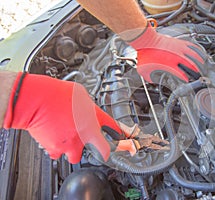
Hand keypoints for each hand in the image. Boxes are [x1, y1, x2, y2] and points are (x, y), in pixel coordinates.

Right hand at [3, 73, 126, 162]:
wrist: (35, 99)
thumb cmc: (57, 95)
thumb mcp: (84, 96)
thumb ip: (92, 110)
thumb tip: (93, 113)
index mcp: (91, 126)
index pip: (112, 142)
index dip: (123, 145)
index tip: (128, 146)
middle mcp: (81, 139)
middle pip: (96, 152)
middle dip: (94, 145)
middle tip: (86, 134)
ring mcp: (67, 146)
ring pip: (75, 154)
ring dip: (74, 147)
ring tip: (67, 132)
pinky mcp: (53, 149)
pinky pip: (58, 153)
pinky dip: (57, 146)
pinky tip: (56, 134)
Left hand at [129, 23, 206, 82]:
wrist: (146, 39)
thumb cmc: (145, 53)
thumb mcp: (144, 70)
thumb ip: (149, 77)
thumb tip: (151, 80)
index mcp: (170, 65)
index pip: (182, 74)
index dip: (186, 79)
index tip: (187, 80)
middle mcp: (177, 56)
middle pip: (191, 65)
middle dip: (196, 71)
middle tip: (199, 74)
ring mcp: (179, 48)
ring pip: (194, 54)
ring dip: (200, 60)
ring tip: (203, 64)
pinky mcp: (179, 42)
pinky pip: (191, 45)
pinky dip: (197, 49)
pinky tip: (199, 51)